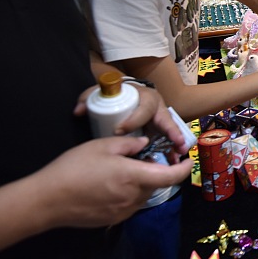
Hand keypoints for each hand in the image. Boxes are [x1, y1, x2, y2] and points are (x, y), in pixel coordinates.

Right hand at [31, 136, 192, 228]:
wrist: (47, 200)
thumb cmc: (73, 168)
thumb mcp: (102, 146)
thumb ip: (129, 144)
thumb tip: (144, 144)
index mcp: (134, 177)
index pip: (171, 176)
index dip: (184, 169)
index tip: (188, 160)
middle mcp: (133, 197)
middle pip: (157, 185)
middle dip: (157, 171)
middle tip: (143, 158)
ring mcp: (123, 211)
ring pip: (144, 195)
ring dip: (142, 183)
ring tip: (124, 170)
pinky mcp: (113, 219)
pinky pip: (130, 204)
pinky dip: (130, 193)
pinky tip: (111, 185)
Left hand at [74, 83, 188, 155]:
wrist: (125, 98)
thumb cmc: (114, 97)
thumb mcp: (100, 95)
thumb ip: (87, 100)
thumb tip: (79, 111)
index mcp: (146, 97)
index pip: (143, 109)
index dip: (133, 120)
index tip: (119, 130)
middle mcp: (157, 108)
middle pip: (166, 120)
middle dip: (171, 132)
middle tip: (175, 142)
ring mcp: (160, 122)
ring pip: (170, 133)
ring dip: (175, 145)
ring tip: (179, 156)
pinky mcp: (159, 134)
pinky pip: (168, 143)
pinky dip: (171, 152)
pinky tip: (174, 163)